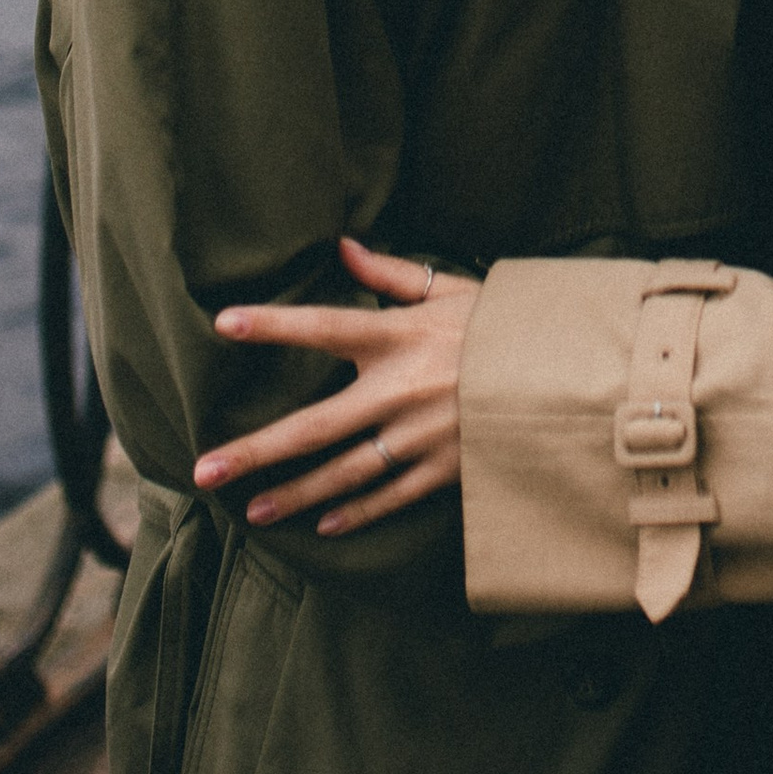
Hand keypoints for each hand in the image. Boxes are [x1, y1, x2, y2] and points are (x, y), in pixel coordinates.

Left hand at [193, 239, 480, 535]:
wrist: (570, 377)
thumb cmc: (506, 326)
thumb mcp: (453, 290)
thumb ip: (393, 275)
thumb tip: (342, 248)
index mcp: (401, 336)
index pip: (324, 326)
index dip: (273, 323)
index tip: (224, 323)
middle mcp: (401, 390)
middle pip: (313, 426)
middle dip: (254, 451)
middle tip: (203, 472)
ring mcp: (420, 437)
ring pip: (341, 474)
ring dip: (292, 495)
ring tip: (251, 511)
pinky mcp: (443, 472)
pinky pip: (387, 497)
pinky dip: (353, 513)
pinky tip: (320, 525)